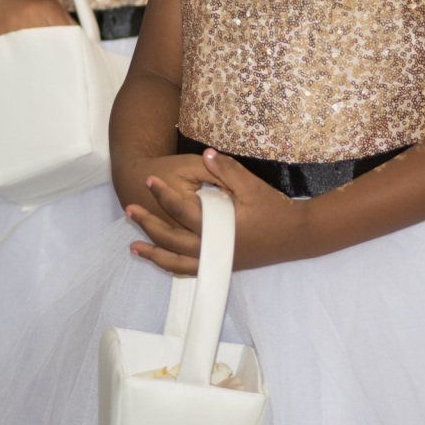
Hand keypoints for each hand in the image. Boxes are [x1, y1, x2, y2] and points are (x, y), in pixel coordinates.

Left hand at [129, 148, 310, 271]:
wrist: (295, 236)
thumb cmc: (274, 210)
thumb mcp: (252, 186)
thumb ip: (227, 170)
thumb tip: (206, 153)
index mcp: (217, 228)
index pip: (181, 209)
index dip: (163, 194)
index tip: (150, 181)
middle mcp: (211, 249)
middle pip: (170, 239)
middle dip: (148, 224)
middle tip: (129, 210)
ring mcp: (215, 261)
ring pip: (176, 262)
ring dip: (154, 254)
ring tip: (134, 248)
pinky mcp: (220, 267)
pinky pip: (189, 271)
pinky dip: (172, 266)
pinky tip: (163, 261)